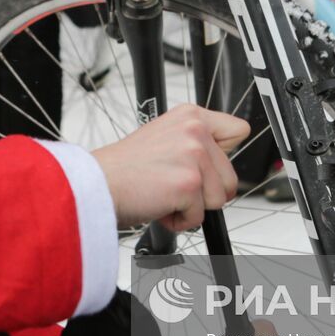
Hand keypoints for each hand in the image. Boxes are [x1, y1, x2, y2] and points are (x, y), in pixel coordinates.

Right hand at [92, 103, 248, 229]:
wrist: (96, 184)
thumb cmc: (123, 168)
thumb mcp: (164, 138)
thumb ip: (194, 142)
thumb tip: (220, 162)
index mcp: (190, 115)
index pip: (238, 131)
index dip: (224, 157)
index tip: (206, 166)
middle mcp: (194, 129)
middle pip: (231, 177)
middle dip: (204, 192)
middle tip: (172, 185)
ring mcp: (193, 155)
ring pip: (217, 199)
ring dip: (191, 207)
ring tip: (162, 193)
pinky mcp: (189, 183)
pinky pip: (198, 217)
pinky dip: (179, 220)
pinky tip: (158, 204)